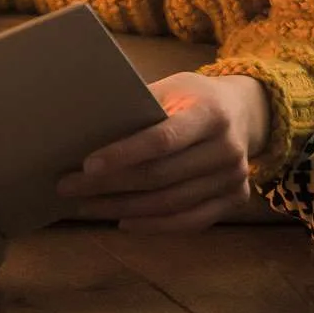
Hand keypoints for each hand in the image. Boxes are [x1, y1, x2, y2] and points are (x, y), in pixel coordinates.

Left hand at [55, 72, 270, 231]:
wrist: (244, 112)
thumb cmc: (194, 97)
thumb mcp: (174, 87)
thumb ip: (141, 106)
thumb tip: (87, 124)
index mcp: (211, 113)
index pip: (162, 140)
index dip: (123, 154)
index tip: (86, 165)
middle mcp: (228, 148)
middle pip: (160, 176)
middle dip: (109, 185)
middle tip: (68, 187)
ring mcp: (235, 178)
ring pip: (170, 204)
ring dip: (122, 208)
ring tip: (86, 206)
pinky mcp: (236, 199)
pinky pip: (190, 220)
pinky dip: (154, 225)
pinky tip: (123, 221)